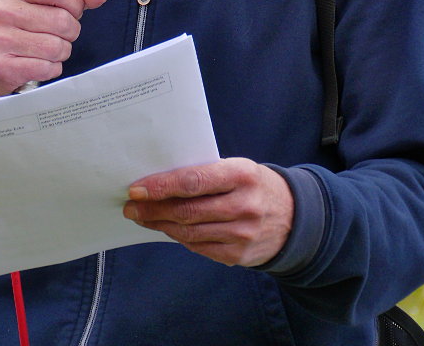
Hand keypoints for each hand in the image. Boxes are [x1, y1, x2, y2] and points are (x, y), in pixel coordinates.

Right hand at [0, 0, 109, 98]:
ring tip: (48, 48)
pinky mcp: (1, 66)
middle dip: (70, 31)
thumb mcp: (50, 2)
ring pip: (56, 47)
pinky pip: (46, 68)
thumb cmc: (28, 27)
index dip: (75, 3)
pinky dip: (51, 68)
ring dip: (61, 51)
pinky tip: (39, 62)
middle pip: (62, 20)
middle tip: (58, 33)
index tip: (70, 10)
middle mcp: (1, 10)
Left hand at [123, 158, 293, 266]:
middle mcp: (244, 205)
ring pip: (189, 231)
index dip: (162, 186)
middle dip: (153, 209)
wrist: (293, 216)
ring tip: (141, 218)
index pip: (194, 181)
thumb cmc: (253, 185)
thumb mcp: (237, 169)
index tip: (136, 188)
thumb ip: (205, 174)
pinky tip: (166, 228)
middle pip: (187, 210)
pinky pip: (198, 247)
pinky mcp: (239, 255)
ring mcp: (242, 233)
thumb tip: (159, 183)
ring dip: (160, 225)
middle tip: (131, 206)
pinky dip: (178, 237)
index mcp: (242, 174)